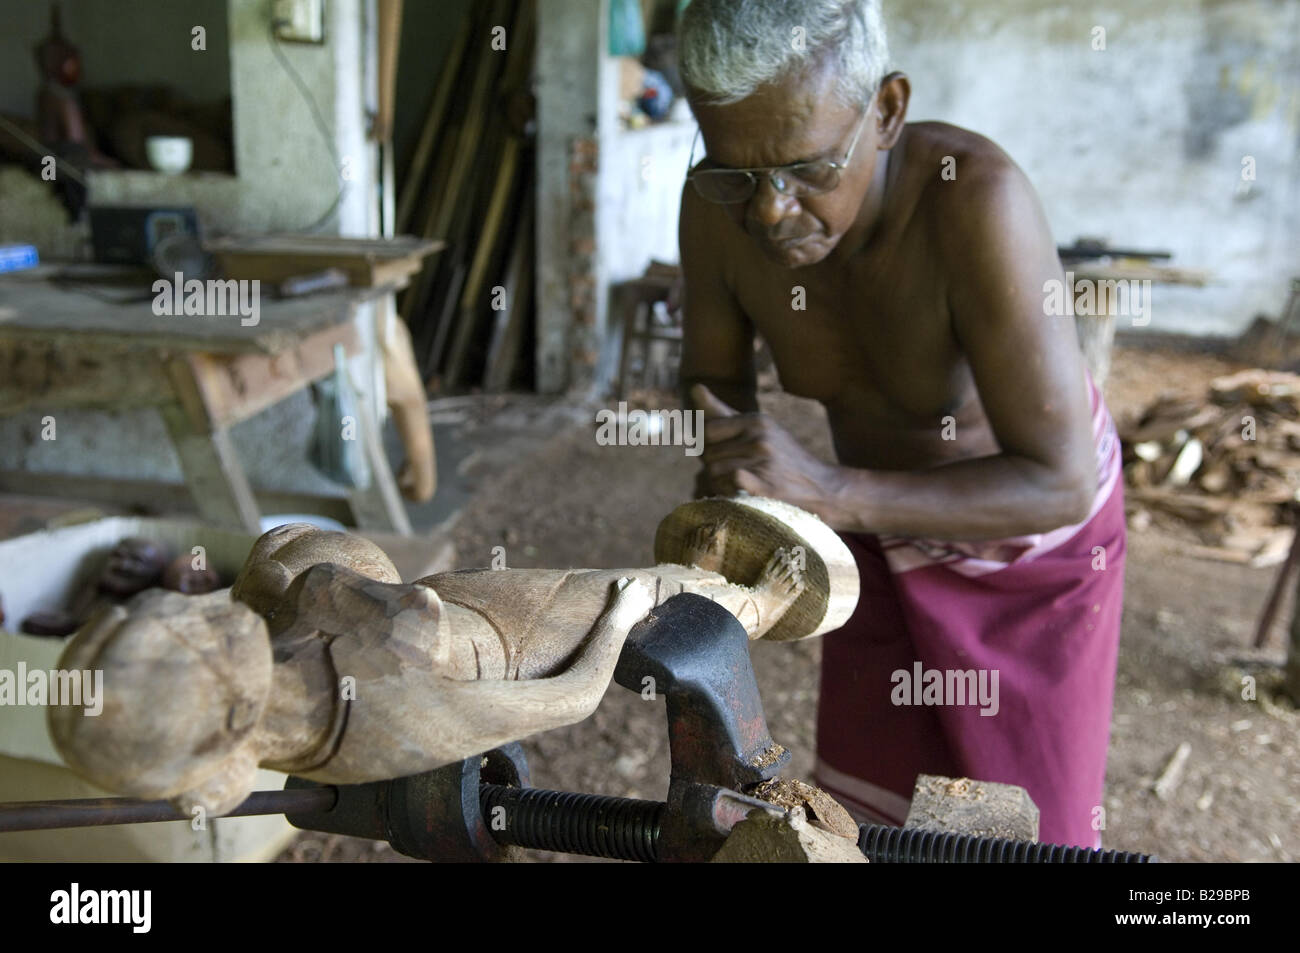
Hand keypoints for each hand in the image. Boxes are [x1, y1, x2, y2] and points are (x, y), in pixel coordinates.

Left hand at [692, 384, 838, 515]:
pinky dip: (730, 489)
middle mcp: (760, 438)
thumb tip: (695, 387)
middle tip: (735, 470)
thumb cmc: (782, 454)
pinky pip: (731, 483)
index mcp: (756, 421)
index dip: (709, 445)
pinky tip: (742, 491)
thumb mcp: (758, 427)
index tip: (724, 452)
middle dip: (714, 465)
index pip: (707, 431)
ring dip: (719, 482)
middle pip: (708, 455)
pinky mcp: (767, 487)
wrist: (820, 485)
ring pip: (714, 473)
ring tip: (740, 483)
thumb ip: (722, 412)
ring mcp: (764, 463)